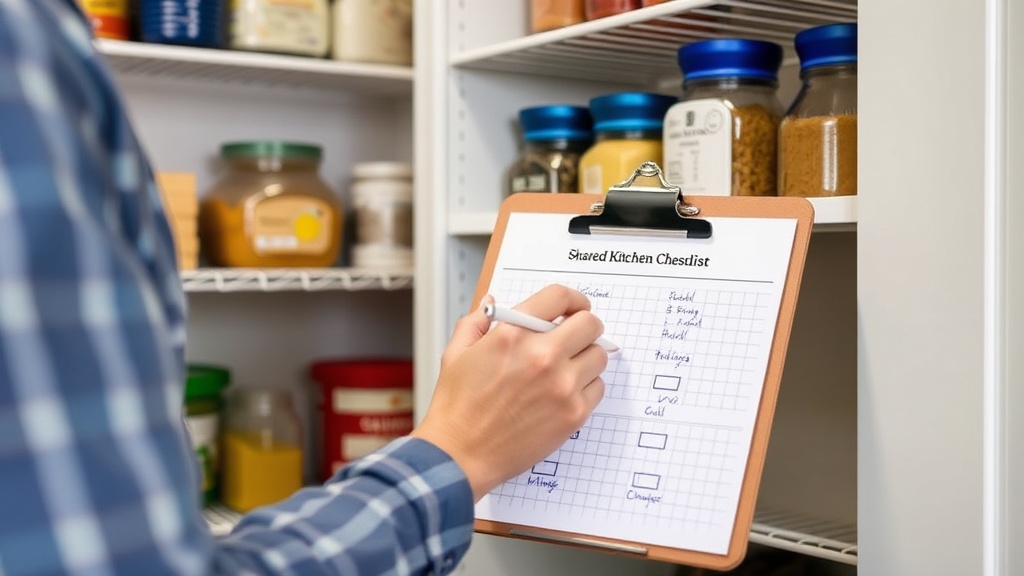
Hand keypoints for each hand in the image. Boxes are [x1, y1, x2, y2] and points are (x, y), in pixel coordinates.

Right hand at [411, 284, 608, 500]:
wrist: (460, 455)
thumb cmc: (456, 408)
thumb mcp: (456, 354)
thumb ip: (477, 322)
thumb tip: (493, 302)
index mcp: (513, 334)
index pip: (560, 297)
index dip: (572, 299)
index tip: (574, 307)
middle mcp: (542, 356)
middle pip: (590, 324)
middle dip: (585, 326)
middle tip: (576, 337)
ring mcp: (562, 386)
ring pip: (599, 356)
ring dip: (586, 357)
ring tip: (567, 368)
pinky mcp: (573, 414)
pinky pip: (598, 388)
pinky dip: (586, 387)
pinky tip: (565, 393)